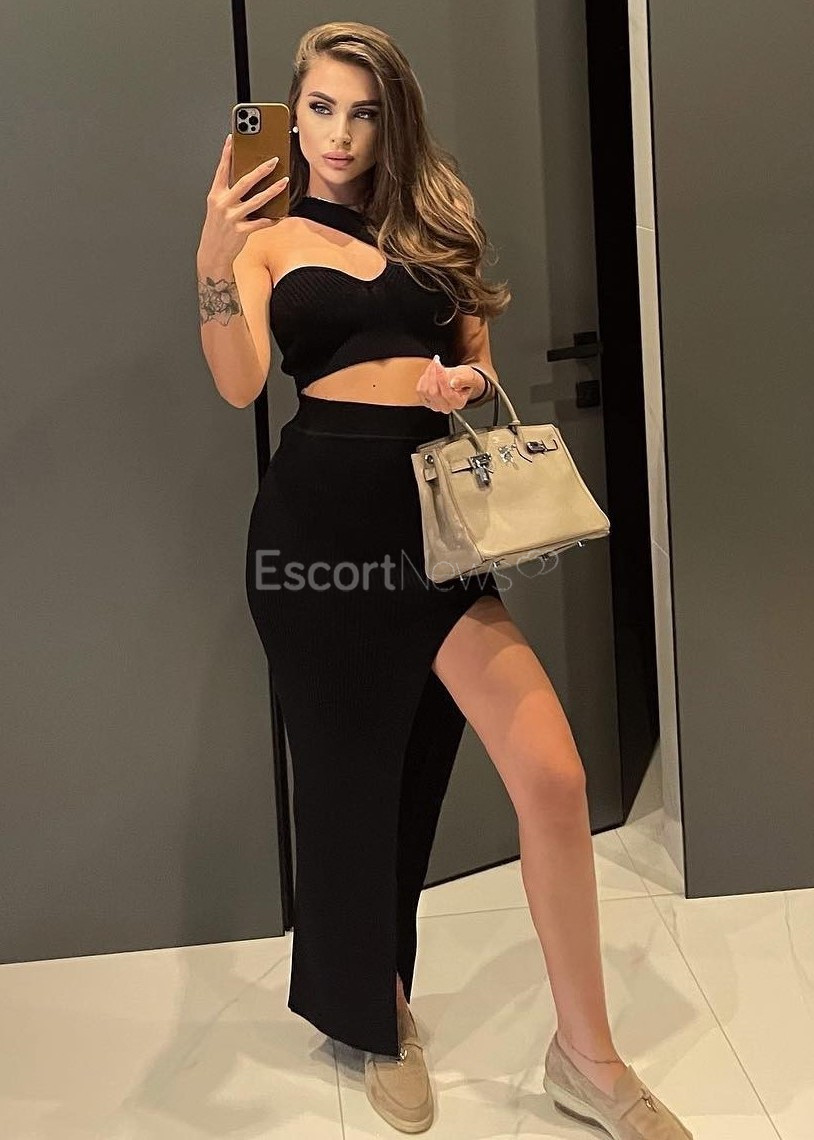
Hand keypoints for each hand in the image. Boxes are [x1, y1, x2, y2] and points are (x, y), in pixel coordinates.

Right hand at [196, 134, 288, 268]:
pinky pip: (260, 222)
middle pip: (244, 183)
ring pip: (257, 201)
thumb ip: (228, 193)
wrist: (213, 253)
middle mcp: (223, 205)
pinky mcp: (241, 231)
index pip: (221, 170)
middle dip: (260, 170)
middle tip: (273, 160)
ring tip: (284, 182)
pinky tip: (280, 214)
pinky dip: (271, 219)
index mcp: (215, 195)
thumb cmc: (217, 228)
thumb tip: (248, 178)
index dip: (226, 153)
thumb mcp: (217, 207)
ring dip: (272, 191)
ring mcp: (232, 218)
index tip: (232, 138)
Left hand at [415, 356, 483, 412]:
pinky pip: (420, 390)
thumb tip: (454, 383)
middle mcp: (446, 407)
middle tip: (436, 361)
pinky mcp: (427, 401)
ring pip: (425, 390)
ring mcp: (435, 405)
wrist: (459, 379)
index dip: (441, 377)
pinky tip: (431, 371)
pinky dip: (423, 378)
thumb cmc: (466, 378)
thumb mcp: (469, 376)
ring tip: (435, 365)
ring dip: (428, 374)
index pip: (447, 393)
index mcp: (458, 403)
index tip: (438, 364)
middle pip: (434, 392)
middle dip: (433, 374)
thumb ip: (463, 380)